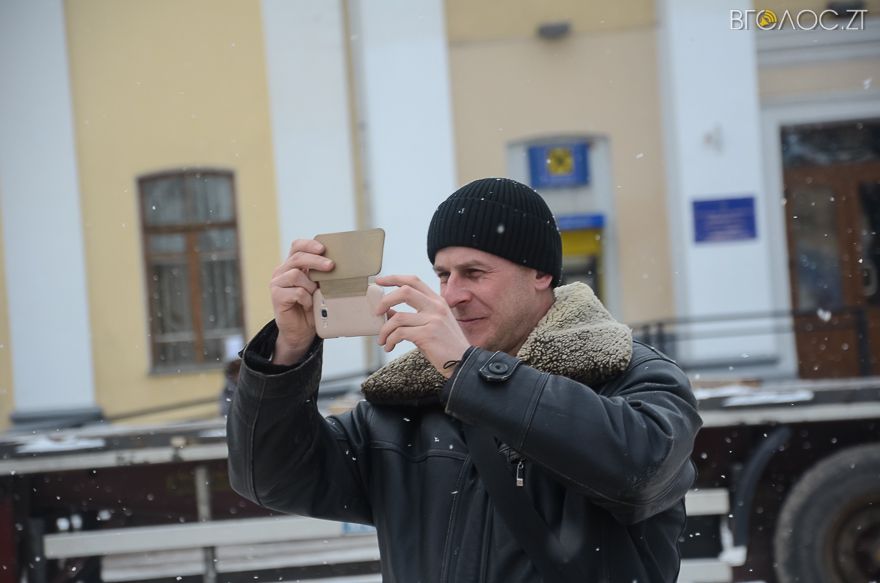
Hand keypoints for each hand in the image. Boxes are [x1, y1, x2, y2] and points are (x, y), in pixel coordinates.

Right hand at [269, 239, 334, 364]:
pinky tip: (308, 305)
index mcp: (292, 265)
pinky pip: (296, 291)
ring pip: (296, 274)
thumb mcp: (319, 287)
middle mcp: (282, 271)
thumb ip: (322, 275)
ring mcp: (277, 283)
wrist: (300, 331)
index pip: (297, 246)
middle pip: (298, 257)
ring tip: (314, 295)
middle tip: (331, 266)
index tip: (323, 248)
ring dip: (310, 285)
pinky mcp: (276, 296)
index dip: (309, 244)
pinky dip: (306, 298)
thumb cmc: (312, 308)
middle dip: (316, 260)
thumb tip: (339, 265)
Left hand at [374, 275, 469, 377]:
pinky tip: (389, 347)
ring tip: (382, 340)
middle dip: (385, 300)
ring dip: (385, 330)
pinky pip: (400, 333)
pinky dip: (390, 340)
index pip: (413, 281)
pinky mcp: (428, 335)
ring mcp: (433, 320)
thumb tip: (387, 311)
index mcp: (437, 301)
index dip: (394, 278)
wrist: (463, 363)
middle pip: (404, 291)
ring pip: (398, 317)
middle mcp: (436, 307)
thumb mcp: (430, 325)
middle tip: (376, 312)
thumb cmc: (444, 346)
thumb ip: (411, 316)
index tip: (379, 281)